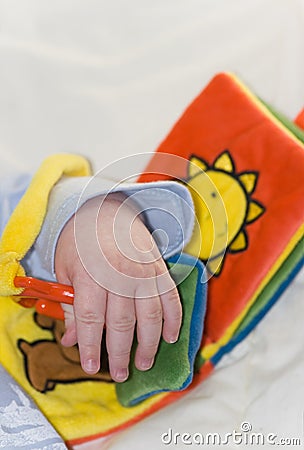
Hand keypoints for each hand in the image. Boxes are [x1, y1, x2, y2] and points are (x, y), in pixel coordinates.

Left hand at [54, 192, 181, 381]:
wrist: (108, 209)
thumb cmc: (81, 241)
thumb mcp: (65, 269)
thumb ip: (70, 306)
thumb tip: (70, 340)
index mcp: (90, 275)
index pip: (90, 319)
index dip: (90, 346)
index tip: (91, 366)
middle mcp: (119, 275)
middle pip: (121, 323)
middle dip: (120, 353)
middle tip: (120, 373)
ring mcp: (143, 272)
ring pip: (150, 316)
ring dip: (149, 344)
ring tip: (144, 363)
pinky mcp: (160, 268)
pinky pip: (172, 298)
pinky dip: (174, 319)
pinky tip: (171, 337)